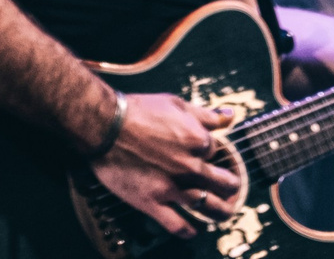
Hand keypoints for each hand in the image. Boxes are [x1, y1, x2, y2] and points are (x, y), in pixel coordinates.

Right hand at [89, 92, 244, 237]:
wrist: (103, 124)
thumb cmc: (137, 111)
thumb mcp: (174, 104)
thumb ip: (205, 114)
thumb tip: (230, 118)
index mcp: (198, 140)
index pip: (217, 152)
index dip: (210, 153)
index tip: (205, 155)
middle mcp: (190, 166)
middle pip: (224, 184)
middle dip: (230, 185)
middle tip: (229, 187)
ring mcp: (173, 187)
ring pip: (209, 208)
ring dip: (221, 211)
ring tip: (223, 212)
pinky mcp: (153, 202)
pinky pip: (178, 225)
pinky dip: (189, 230)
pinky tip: (193, 230)